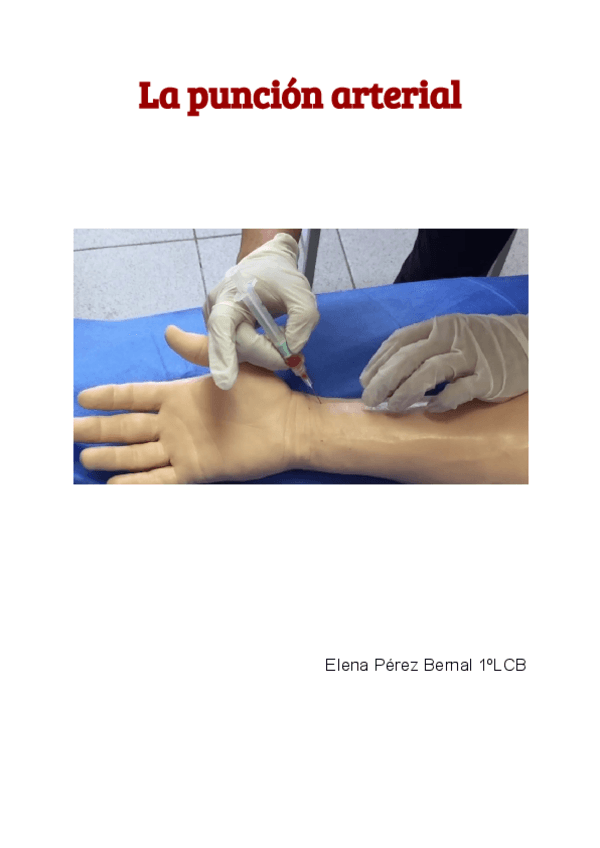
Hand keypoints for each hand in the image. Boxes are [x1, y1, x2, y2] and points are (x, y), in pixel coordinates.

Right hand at [74, 328, 307, 483]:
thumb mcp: (229, 360)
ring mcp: (183, 448)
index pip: (134, 396)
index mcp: (179, 396)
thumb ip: (198, 349)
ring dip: (111, 458)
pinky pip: (159, 480)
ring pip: (136, 455)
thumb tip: (168, 332)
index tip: (81, 397)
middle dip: (97, 429)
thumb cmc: (264, 391)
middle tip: (69, 432)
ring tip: (86, 459)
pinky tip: (114, 487)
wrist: (289, 424)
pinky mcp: (196, 470)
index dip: (108, 397)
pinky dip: (136, 484)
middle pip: (126, 428)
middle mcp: (175, 424)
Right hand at [203, 233, 318, 389]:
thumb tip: (292, 351)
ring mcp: (218, 325)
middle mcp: (216, 311)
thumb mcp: (301, 292)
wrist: (268, 265)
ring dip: (267, 353)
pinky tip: (275, 340)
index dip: (223, 355)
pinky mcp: (225, 335)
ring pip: (241, 353)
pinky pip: (243, 352)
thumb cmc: (281, 275)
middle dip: (268, 355)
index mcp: (229, 296)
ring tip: (286, 336)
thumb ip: (303, 320)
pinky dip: (262, 351)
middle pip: (237, 347)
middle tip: (296, 358)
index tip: (226, 382)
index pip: (222, 327)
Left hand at [360, 313, 527, 412]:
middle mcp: (453, 338)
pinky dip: (443, 401)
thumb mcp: (452, 335)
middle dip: (384, 380)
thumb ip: (424, 347)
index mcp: (440, 325)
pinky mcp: (489, 377)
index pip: (400, 340)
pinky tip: (431, 409)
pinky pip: (460, 390)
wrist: (528, 343)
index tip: (364, 380)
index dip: (378, 361)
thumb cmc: (482, 343)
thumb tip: (386, 372)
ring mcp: (471, 356)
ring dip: (407, 391)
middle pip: (409, 357)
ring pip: (431, 371)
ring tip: (392, 407)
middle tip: (369, 399)